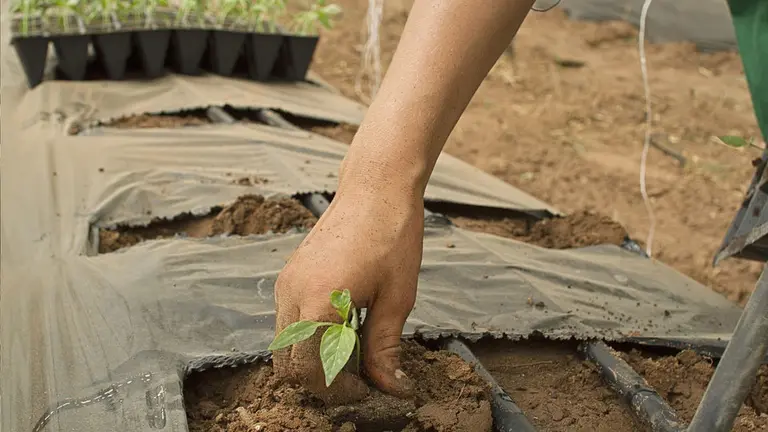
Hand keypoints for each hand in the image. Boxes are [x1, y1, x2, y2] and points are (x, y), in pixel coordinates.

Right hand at [273, 179, 422, 404]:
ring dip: (312, 360)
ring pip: (284, 345)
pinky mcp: (288, 276)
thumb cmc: (392, 237)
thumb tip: (391, 388)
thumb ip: (385, 348)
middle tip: (358, 380)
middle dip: (319, 382)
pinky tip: (341, 330)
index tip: (366, 390)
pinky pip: (287, 322)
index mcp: (318, 303)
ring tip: (352, 354)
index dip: (337, 391)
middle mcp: (291, 294)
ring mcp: (285, 283)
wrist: (376, 189)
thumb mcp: (396, 299)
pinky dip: (307, 339)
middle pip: (287, 365)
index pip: (309, 371)